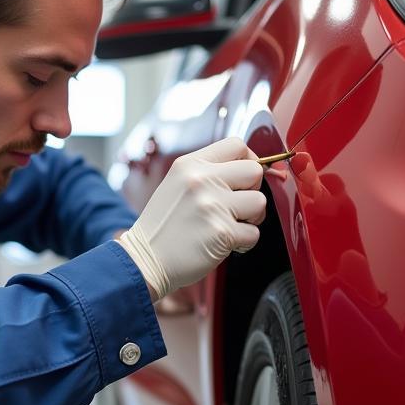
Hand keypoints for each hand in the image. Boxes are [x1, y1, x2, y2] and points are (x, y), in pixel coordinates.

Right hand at [117, 137, 265, 301]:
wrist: (144, 259)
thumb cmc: (163, 225)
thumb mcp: (176, 183)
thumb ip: (208, 172)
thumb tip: (250, 169)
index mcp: (190, 165)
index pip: (236, 145)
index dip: (249, 160)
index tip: (243, 179)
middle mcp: (201, 181)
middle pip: (254, 171)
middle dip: (252, 190)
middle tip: (237, 207)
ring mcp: (212, 206)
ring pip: (259, 202)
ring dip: (251, 218)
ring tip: (230, 226)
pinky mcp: (223, 233)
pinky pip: (254, 233)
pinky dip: (243, 243)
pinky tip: (224, 244)